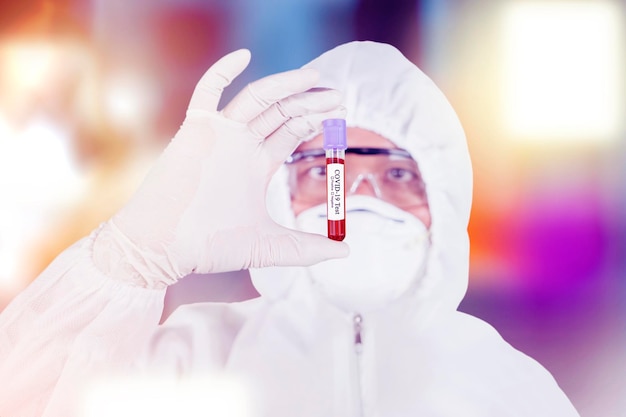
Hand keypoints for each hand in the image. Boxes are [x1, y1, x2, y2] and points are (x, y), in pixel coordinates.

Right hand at [93, 49, 347, 286]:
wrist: (162, 249)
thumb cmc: (210, 247)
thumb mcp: (269, 247)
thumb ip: (307, 248)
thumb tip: (346, 252)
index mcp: (256, 163)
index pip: (291, 131)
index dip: (315, 120)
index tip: (340, 114)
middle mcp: (241, 145)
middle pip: (281, 111)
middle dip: (310, 102)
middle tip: (338, 96)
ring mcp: (219, 135)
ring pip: (256, 99)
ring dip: (285, 85)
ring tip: (315, 78)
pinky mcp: (195, 130)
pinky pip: (206, 93)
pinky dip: (221, 71)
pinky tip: (244, 55)